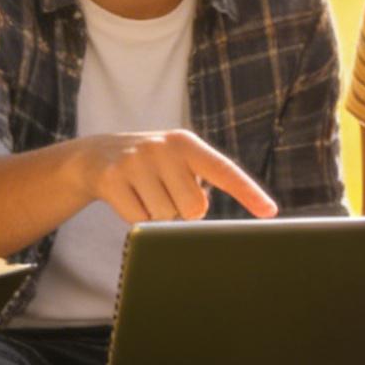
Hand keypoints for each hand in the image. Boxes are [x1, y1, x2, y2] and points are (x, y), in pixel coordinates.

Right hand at [75, 129, 277, 223]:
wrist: (95, 155)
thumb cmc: (151, 166)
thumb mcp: (177, 162)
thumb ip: (199, 183)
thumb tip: (207, 217)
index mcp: (187, 144)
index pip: (224, 170)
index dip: (248, 192)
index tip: (270, 212)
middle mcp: (163, 148)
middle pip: (194, 208)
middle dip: (183, 212)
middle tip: (166, 194)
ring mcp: (136, 162)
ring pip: (166, 218)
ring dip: (158, 216)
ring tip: (144, 193)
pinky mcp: (112, 179)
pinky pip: (139, 221)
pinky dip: (137, 218)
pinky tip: (128, 198)